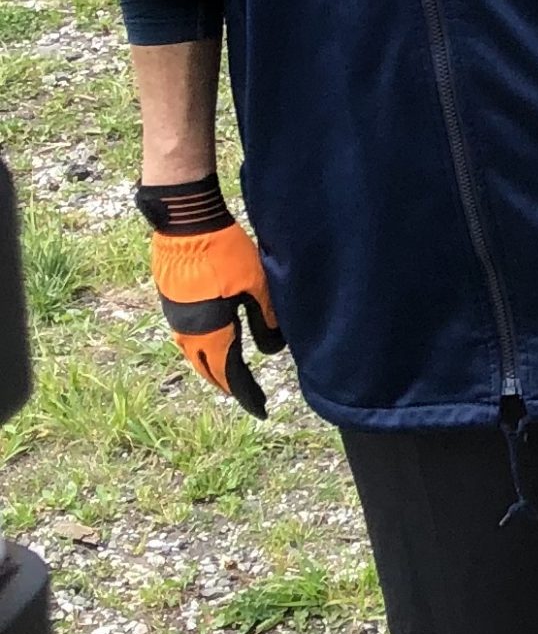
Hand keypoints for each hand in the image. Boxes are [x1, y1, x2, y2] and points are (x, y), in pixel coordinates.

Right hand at [149, 220, 285, 417]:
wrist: (186, 223)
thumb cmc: (224, 252)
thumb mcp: (256, 287)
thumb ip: (266, 320)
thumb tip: (273, 351)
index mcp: (211, 332)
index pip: (230, 374)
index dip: (247, 393)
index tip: (261, 410)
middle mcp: (188, 331)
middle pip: (208, 369)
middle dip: (227, 384)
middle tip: (245, 394)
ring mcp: (175, 316)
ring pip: (193, 354)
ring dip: (210, 367)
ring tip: (226, 372)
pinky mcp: (169, 300)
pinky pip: (185, 335)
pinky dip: (200, 347)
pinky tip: (209, 340)